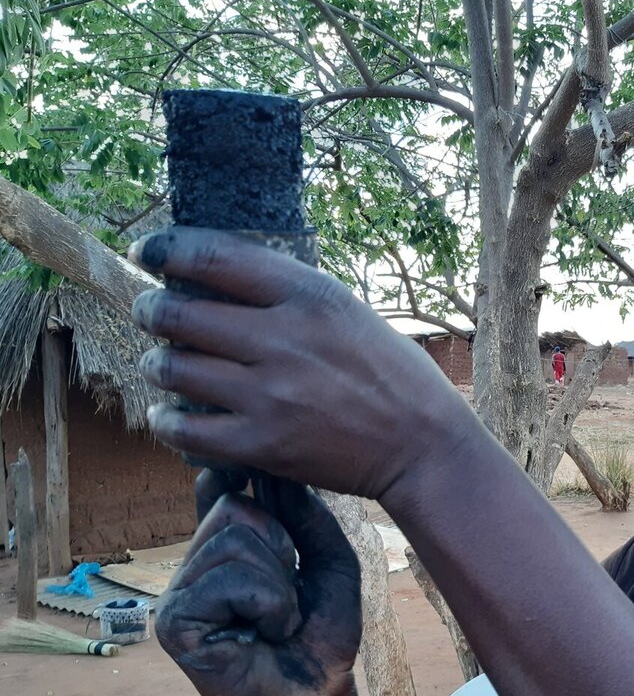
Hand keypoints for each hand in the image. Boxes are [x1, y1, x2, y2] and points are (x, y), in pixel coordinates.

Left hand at [129, 227, 471, 499]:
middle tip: (151, 315)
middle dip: (150, 311)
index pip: (213, 256)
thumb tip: (215, 278)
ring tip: (166, 365)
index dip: (166, 249)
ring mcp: (270, 395)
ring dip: (158, 365)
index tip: (148, 252)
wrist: (423, 446)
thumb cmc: (392, 376)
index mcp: (310, 297)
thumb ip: (288, 295)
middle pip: (177, 314)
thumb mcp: (349, 313)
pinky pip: (184, 430)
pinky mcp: (263, 445)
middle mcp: (284, 340)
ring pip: (173, 369)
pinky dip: (166, 420)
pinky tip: (170, 415)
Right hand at [156, 470, 361, 695]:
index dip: (237, 469)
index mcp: (229, 547)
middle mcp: (198, 563)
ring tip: (278, 621)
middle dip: (281, 546)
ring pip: (235, 540)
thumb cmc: (323, 635)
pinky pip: (227, 580)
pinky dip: (267, 604)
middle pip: (236, 507)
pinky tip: (265, 635)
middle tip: (288, 597)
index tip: (249, 459)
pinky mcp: (174, 622)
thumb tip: (273, 470)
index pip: (222, 487)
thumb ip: (305, 516)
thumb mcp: (330, 562)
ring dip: (278, 584)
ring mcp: (180, 591)